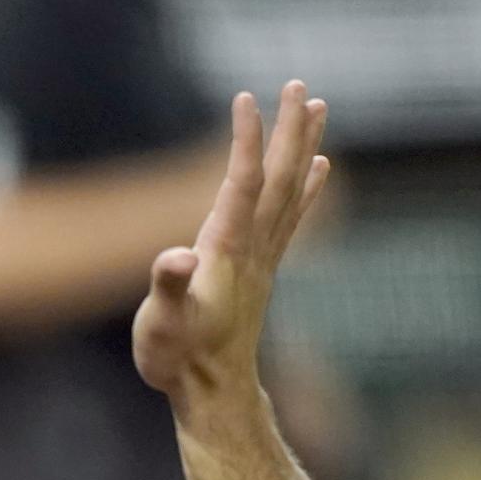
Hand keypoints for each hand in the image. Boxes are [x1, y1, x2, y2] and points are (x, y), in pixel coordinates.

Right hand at [132, 81, 330, 408]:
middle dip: (289, 131)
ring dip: (305, 147)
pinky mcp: (263, 270)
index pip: (243, 182)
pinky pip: (293, 217)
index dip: (246, 140)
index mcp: (227, 250)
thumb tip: (176, 259)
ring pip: (293, 191)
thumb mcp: (159, 326)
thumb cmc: (177, 358)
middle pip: (280, 177)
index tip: (246, 98)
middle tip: (298, 86)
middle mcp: (254, 248)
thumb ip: (166, 289)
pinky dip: (309, 187)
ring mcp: (263, 258)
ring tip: (316, 107)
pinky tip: (321, 168)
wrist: (211, 393)